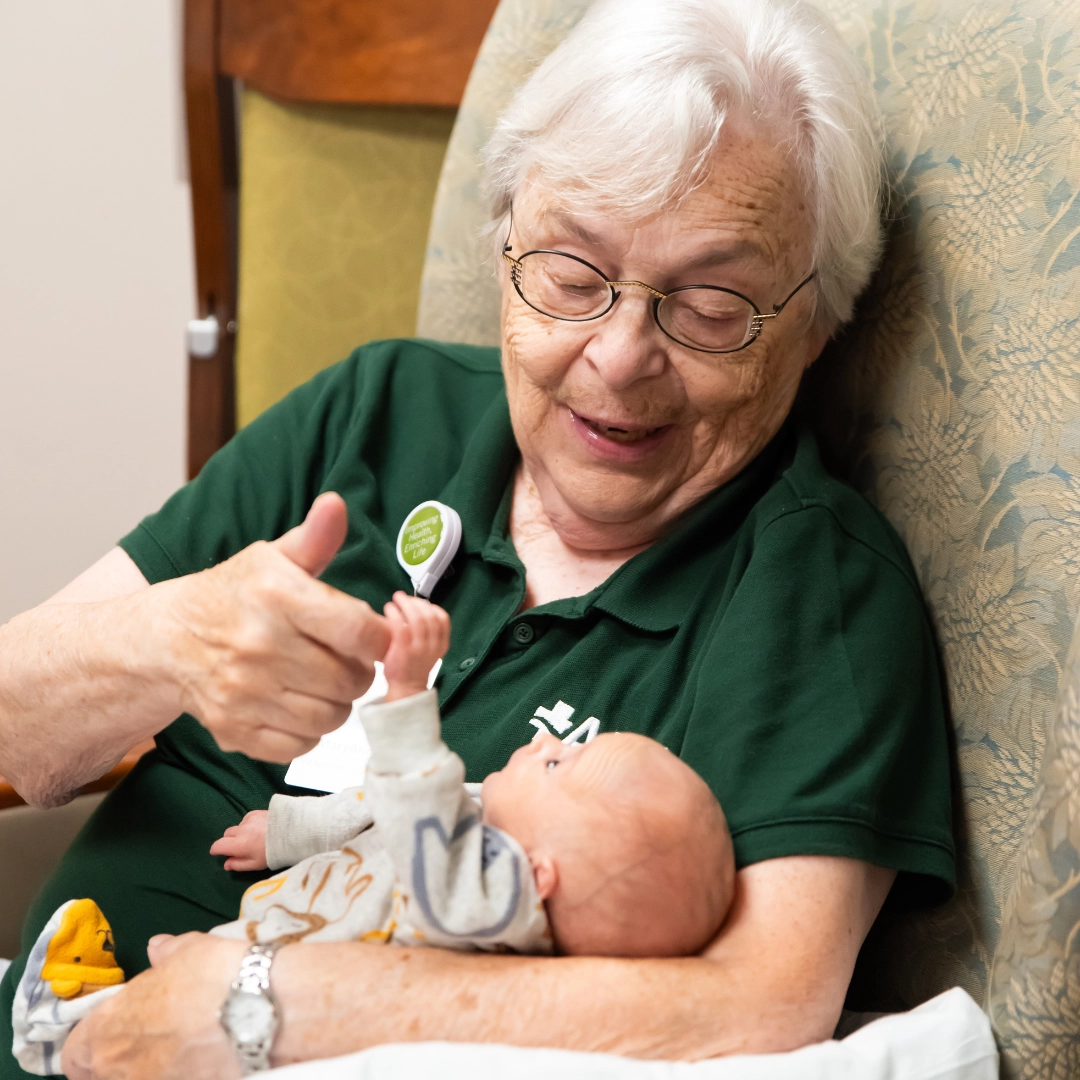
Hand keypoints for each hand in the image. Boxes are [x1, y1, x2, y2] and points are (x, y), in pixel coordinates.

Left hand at [62, 932, 245, 1079]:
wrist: (255, 1011)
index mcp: (105, 1031)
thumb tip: (157, 948)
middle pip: (102, 1077)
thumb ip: (166, 956)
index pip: (74, 1053)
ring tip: (182, 1055)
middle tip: (151, 1045)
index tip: (113, 1033)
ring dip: (151, 1070)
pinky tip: (204, 1065)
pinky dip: (182, 1075)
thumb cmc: (210, 976)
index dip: (91, 1043)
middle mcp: (116, 1070)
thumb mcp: (188, 951)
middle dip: (120, 1065)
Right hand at [152, 492, 391, 762]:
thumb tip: (336, 504)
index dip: (378, 638)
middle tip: (345, 658)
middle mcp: (259, 646)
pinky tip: (299, 704)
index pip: (359, 632)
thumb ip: (315, 538)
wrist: (167, 639)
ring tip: (323, 681)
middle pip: (352, 680)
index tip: (371, 635)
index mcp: (277, 597)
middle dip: (358, 671)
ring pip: (332, 717)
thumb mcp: (272, 558)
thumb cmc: (235, 594)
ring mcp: (244, 693)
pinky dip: (309, 731)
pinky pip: (301, 745)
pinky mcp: (234, 729)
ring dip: (337, 703)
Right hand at [210, 809, 268, 870]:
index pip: (218, 845)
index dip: (216, 850)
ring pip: (238, 826)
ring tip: (254, 838)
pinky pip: (247, 818)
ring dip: (240, 832)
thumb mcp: (256, 864)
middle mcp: (241, 830)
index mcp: (239, 844)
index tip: (218, 853)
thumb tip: (226, 864)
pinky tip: (259, 828)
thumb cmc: (274, 852)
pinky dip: (249, 824)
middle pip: (227, 834)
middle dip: (229, 841)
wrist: (293, 833)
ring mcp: (249, 819)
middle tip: (240, 847)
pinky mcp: (257, 812)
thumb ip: (238, 864)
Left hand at [382, 592, 450, 701]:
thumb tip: (414, 611)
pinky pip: (401, 626)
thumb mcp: (428, 651)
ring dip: (405, 604)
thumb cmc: (413, 668)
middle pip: (429, 615)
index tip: (419, 603)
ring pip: (417, 618)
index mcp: (441, 645)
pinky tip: (389, 609)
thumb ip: (427, 634)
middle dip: (415, 602)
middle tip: (402, 596)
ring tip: (395, 599)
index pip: (443, 619)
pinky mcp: (404, 650)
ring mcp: (419, 648)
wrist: (405, 690)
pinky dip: (394, 614)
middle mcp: (433, 645)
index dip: (431, 607)